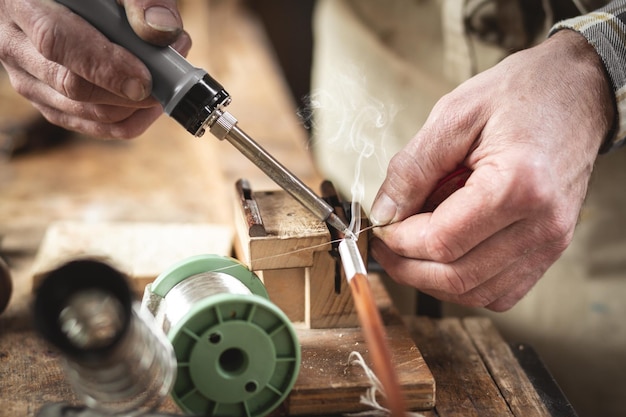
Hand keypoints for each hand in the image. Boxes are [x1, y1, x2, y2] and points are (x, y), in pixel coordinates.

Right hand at [0, 0, 189, 137]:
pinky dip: (129, 119)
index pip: (56, 42)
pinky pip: (92, 126)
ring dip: (136, 105)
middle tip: (171, 74)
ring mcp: (27, 79)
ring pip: (85, 112)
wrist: (67, 4)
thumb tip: (162, 33)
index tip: (145, 79)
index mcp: (20, 2)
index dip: (105, 66)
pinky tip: (152, 101)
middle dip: (129, 91)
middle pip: (72, 86)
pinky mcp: (48, 102)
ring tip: (166, 77)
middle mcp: (13, 44)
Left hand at [369, 30, 613, 310]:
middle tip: (385, 244)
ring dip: (431, 279)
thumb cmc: (520, 94)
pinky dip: (464, 283)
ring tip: (411, 248)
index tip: (382, 226)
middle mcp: (541, 223)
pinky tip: (446, 255)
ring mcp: (550, 241)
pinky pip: (500, 291)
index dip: (399, 241)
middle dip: (407, 267)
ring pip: (476, 293)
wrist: (577, 90)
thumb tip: (384, 213)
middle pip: (457, 277)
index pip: (441, 242)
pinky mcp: (550, 248)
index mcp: (518, 185)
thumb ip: (412, 169)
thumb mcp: (453, 116)